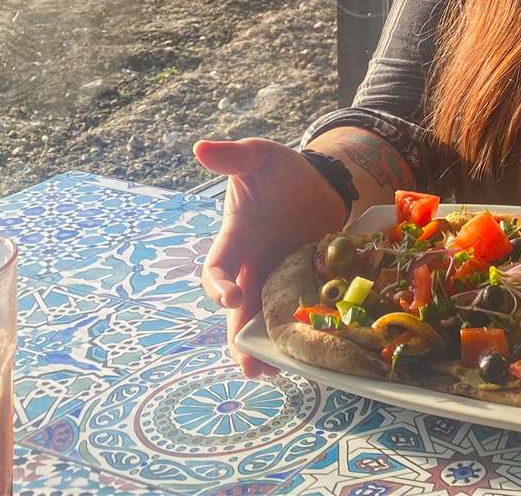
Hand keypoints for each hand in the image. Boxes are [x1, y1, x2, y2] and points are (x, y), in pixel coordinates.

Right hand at [194, 138, 345, 377]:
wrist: (319, 180)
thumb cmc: (280, 171)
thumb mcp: (260, 157)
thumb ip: (235, 157)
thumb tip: (202, 148)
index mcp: (237, 238)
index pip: (217, 267)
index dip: (218, 285)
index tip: (229, 299)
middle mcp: (253, 264)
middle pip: (239, 308)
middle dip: (239, 336)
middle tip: (248, 366)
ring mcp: (280, 277)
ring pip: (267, 318)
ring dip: (268, 344)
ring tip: (274, 372)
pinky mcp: (307, 283)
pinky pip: (299, 311)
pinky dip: (301, 329)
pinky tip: (311, 352)